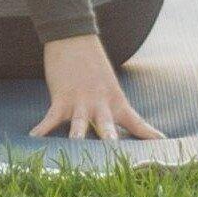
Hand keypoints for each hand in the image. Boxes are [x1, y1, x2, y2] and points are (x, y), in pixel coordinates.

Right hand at [30, 35, 162, 141]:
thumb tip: (113, 130)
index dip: (149, 134)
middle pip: (107, 128)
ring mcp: (80, 102)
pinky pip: (50, 118)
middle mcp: (100, 104)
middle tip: (117, 158)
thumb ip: (111, 108)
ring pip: (80, 125)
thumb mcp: (109, 86)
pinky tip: (34, 139)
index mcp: (116, 101)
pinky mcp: (61, 98)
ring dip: (78, 138)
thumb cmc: (92, 64)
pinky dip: (41, 130)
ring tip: (77, 150)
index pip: (137, 121)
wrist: (74, 38)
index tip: (163, 145)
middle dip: (111, 143)